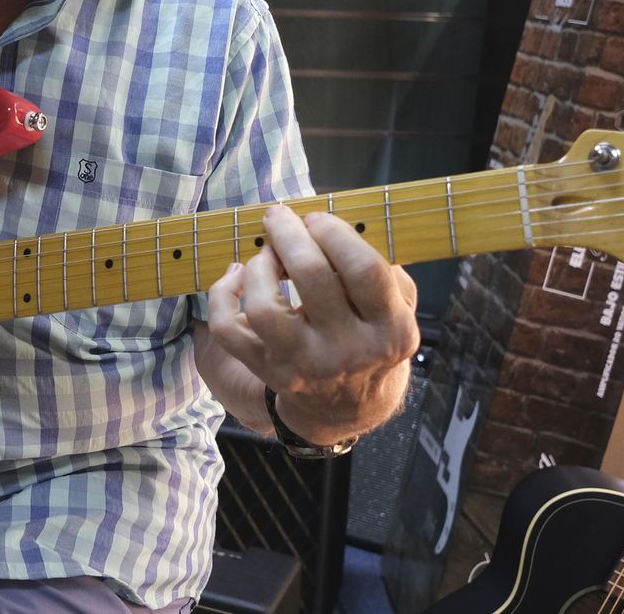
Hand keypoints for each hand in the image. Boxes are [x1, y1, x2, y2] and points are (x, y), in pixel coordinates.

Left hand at [205, 205, 418, 444]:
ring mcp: (305, 365)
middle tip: (279, 217)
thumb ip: (384, 267)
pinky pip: (229, 330)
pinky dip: (222, 295)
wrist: (348, 406)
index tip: (316, 218)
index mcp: (391, 329)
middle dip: (289, 234)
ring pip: (265, 307)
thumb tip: (339, 223)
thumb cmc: (371, 336)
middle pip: (312, 277)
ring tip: (266, 254)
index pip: (363, 269)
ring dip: (259, 267)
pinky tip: (236, 276)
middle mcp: (349, 351)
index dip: (335, 232)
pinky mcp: (268, 371)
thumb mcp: (400, 307)